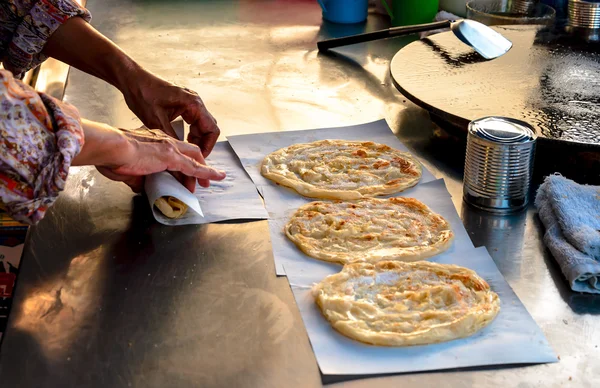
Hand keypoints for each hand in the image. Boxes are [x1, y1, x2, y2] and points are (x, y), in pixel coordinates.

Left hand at [43, 17, 219, 156]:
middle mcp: (195, 101)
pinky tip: (182, 141)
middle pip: (209, 128)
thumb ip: (171, 139)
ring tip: (187, 152)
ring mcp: (190, 102)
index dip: (208, 147)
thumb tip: (178, 157)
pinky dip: (191, 133)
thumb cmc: (141, 93)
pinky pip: (194, 121)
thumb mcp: (155, 121)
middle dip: (203, 145)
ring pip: (202, 126)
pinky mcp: (183, 104)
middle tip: (194, 159)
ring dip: (197, 140)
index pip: (211, 130)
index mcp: (192, 103)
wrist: (131, 79)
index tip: (200, 159)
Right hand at [73, 120, 225, 192]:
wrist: (110, 146)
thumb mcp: (124, 168)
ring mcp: (169, 147)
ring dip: (202, 171)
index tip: (183, 170)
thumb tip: (140, 186)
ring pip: (193, 158)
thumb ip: (136, 177)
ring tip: (210, 183)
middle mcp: (163, 139)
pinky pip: (194, 167)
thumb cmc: (110, 155)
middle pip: (188, 150)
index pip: (172, 149)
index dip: (180, 159)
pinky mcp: (172, 157)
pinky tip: (216, 177)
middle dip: (197, 164)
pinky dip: (206, 173)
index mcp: (151, 139)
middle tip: (201, 178)